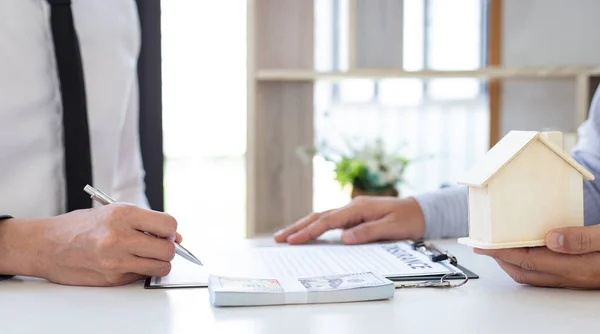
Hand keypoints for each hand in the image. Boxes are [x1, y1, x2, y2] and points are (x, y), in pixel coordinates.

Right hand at [0, 204, 181, 286]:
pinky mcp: (113, 278)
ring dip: (159, 262)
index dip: (171, 229)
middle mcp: (120, 238)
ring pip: (161, 267)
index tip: (166, 231)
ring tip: (146, 254)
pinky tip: (128, 261)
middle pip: (168, 249)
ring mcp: (116, 261)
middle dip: (168, 248)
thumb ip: (146, 221)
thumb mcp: (113, 211)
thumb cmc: (80, 226)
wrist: (47, 245)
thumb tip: (176, 236)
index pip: (168, 225)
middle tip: (158, 245)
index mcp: (122, 215)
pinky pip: (142, 276)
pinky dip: (141, 270)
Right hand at [273, 196, 425, 244]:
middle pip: (319, 216)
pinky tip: (306, 233)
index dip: (309, 231)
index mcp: (358, 208)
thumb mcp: (392, 228)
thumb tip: (343, 239)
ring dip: (303, 226)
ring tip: (285, 235)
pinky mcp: (354, 216)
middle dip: (298, 227)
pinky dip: (315, 227)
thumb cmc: (408, 220)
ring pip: (322, 217)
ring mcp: (352, 211)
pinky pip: (330, 221)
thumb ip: (368, 232)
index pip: (328, 221)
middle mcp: (352, 207)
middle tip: (278, 237)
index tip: (293, 239)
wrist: (421, 211)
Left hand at [475, 225, 599, 288]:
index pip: (526, 261)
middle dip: (499, 259)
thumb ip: (581, 238)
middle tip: (483, 246)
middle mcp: (571, 276)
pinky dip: (529, 262)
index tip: (483, 245)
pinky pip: (545, 273)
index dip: (501, 252)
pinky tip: (529, 249)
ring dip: (512, 262)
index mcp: (574, 267)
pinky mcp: (578, 275)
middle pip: (524, 271)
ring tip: (499, 246)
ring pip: (533, 275)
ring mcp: (574, 278)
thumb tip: (551, 238)